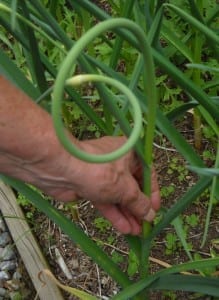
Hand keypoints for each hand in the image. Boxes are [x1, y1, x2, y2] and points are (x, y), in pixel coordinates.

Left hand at [6, 135, 159, 235]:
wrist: (61, 170)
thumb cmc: (100, 171)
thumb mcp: (125, 188)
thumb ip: (139, 202)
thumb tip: (150, 214)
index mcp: (130, 152)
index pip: (147, 173)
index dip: (152, 193)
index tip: (155, 210)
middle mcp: (117, 161)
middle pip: (132, 187)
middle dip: (138, 207)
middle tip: (145, 225)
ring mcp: (102, 174)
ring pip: (118, 196)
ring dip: (127, 214)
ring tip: (136, 232)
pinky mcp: (90, 186)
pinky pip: (105, 200)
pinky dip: (113, 213)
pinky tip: (123, 228)